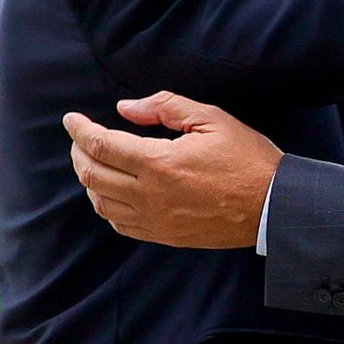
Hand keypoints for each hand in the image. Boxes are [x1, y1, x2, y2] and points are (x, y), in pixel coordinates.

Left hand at [62, 92, 279, 248]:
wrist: (272, 206)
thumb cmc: (246, 158)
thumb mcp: (211, 119)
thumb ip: (165, 107)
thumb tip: (126, 108)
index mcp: (159, 163)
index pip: (101, 145)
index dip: (79, 130)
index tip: (71, 119)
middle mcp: (150, 195)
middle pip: (92, 174)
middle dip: (78, 151)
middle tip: (80, 137)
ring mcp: (155, 220)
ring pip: (100, 201)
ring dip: (89, 178)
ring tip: (93, 161)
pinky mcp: (164, 235)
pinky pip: (120, 223)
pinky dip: (106, 205)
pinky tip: (111, 191)